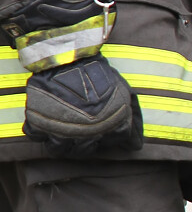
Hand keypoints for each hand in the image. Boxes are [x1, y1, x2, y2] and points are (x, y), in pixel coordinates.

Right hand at [24, 53, 140, 156]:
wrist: (69, 59)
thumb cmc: (98, 74)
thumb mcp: (123, 94)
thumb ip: (129, 118)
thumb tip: (135, 145)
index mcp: (110, 127)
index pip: (113, 142)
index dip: (109, 136)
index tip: (104, 131)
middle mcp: (87, 134)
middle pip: (84, 151)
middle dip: (83, 144)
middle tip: (80, 133)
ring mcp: (60, 130)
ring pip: (58, 150)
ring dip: (60, 143)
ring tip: (62, 133)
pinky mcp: (38, 122)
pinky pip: (36, 136)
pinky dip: (39, 131)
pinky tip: (45, 124)